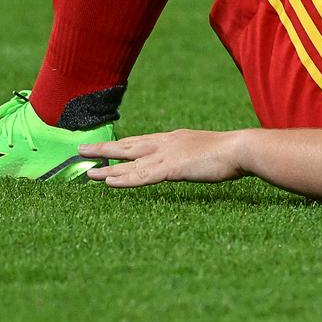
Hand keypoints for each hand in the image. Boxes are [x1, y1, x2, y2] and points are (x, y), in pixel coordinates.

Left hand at [79, 130, 245, 187]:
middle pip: (127, 146)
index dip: (121, 145)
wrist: (240, 149)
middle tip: (81, 150)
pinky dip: (124, 180)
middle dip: (104, 150)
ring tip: (87, 173)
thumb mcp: (204, 151)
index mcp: (173, 139)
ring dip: (107, 168)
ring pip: (130, 163)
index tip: (105, 147)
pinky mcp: (171, 169)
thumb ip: (191, 156)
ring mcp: (167, 156)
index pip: (140, 142)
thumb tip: (190, 161)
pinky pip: (142, 177)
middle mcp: (165, 144)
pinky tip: (108, 182)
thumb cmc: (229, 153)